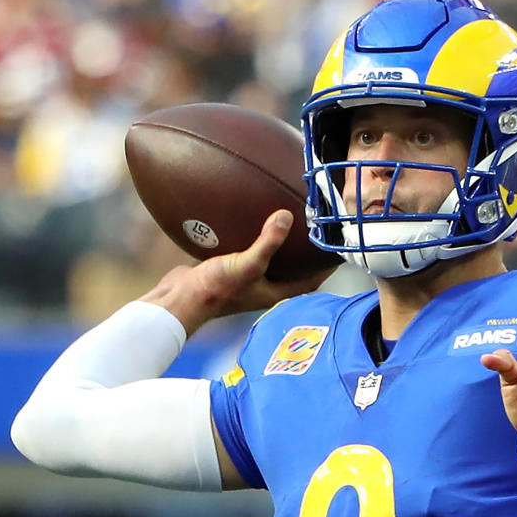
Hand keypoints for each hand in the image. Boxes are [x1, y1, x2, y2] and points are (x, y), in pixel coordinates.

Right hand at [141, 210, 332, 335]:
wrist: (179, 299)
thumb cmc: (216, 290)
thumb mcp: (247, 264)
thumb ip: (268, 242)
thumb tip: (287, 217)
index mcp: (274, 293)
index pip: (310, 282)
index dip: (325, 269)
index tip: (337, 250)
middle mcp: (262, 288)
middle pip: (292, 270)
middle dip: (304, 255)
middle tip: (315, 231)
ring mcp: (244, 279)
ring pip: (269, 260)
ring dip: (278, 246)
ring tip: (288, 222)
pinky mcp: (227, 269)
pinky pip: (246, 251)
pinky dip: (251, 238)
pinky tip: (250, 219)